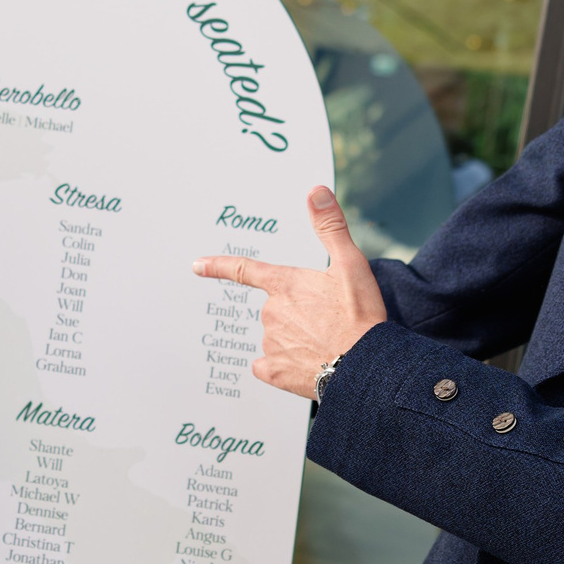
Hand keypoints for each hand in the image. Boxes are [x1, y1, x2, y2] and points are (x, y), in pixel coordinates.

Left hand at [192, 186, 386, 398]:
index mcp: (285, 285)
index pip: (245, 270)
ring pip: (277, 336)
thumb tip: (315, 191)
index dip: (218, 266)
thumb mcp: (350, 263)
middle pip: (275, 308)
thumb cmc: (360, 315)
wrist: (366, 365)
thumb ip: (330, 226)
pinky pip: (269, 366)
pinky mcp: (275, 372)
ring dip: (296, 339)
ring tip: (327, 343)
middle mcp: (271, 313)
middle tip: (329, 320)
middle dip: (297, 313)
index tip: (197, 265)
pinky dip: (283, 367)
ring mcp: (270, 343)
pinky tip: (304, 365)